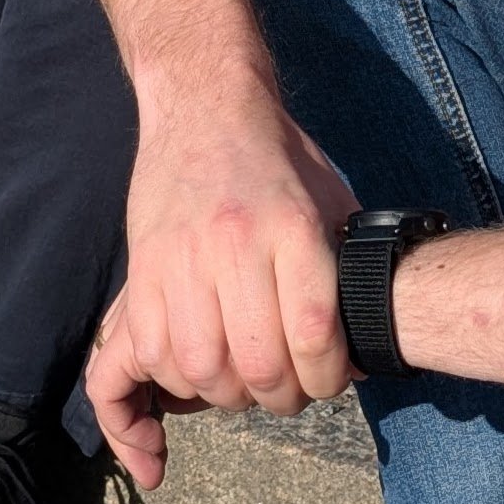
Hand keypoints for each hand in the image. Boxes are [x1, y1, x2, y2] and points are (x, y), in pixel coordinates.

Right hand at [85, 85, 358, 488]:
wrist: (205, 105)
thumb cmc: (280, 158)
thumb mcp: (331, 200)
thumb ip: (346, 269)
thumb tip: (363, 349)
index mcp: (292, 226)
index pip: (313, 334)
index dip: (327, 379)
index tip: (332, 381)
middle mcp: (233, 245)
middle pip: (256, 364)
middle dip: (280, 398)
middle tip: (289, 390)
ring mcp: (178, 258)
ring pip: (197, 370)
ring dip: (223, 397)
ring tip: (242, 384)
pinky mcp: (140, 269)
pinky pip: (142, 355)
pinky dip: (163, 388)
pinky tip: (180, 396)